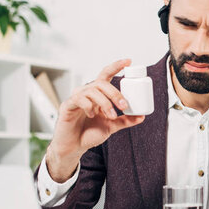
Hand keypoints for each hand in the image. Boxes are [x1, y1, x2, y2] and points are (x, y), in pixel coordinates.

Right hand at [46, 59, 144, 181]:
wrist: (73, 147)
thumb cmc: (89, 134)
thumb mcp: (112, 126)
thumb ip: (125, 120)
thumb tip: (142, 116)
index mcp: (97, 95)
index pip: (106, 75)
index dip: (116, 66)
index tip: (129, 61)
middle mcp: (86, 93)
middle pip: (101, 83)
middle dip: (115, 93)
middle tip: (124, 106)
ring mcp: (76, 98)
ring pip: (92, 90)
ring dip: (105, 103)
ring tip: (111, 116)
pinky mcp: (67, 106)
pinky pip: (78, 99)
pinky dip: (89, 106)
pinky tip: (93, 115)